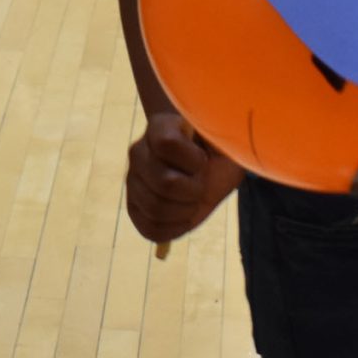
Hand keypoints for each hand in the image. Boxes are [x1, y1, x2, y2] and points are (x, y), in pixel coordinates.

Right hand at [124, 112, 243, 244]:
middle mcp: (139, 153)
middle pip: (165, 183)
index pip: (167, 144)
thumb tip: (209, 147)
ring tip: (192, 201)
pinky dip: (174, 229)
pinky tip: (184, 217)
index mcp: (160, 128)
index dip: (194, 159)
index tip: (204, 159)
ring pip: (156, 208)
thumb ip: (218, 133)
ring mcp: (133, 181)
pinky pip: (150, 229)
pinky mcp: (134, 207)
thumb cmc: (219, 149)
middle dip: (194, 190)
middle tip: (201, 185)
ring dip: (185, 211)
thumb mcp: (224, 137)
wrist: (211, 165)